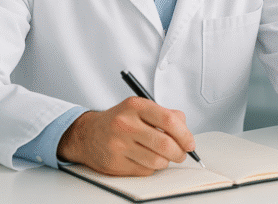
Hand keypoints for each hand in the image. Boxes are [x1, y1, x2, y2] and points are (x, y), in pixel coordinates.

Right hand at [57, 97, 195, 175]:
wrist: (87, 134)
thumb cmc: (119, 121)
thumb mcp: (140, 108)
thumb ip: (165, 115)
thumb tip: (186, 131)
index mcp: (135, 106)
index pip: (169, 120)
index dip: (185, 134)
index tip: (190, 143)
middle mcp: (125, 124)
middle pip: (165, 144)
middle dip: (179, 152)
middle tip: (181, 153)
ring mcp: (119, 145)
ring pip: (157, 161)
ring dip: (166, 161)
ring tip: (162, 156)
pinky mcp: (115, 163)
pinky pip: (145, 171)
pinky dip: (151, 168)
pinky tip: (145, 159)